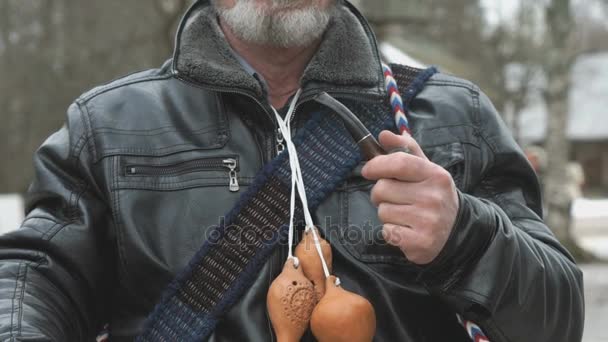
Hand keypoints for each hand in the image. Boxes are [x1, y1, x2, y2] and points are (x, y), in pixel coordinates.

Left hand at [361, 131, 458, 264]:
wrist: (455, 230)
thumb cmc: (433, 195)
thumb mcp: (425, 169)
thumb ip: (404, 150)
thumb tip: (383, 135)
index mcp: (435, 175)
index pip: (399, 163)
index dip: (377, 165)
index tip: (368, 170)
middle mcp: (434, 197)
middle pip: (382, 189)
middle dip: (381, 194)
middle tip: (395, 198)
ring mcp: (428, 221)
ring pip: (382, 211)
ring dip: (387, 213)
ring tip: (404, 214)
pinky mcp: (421, 243)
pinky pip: (387, 231)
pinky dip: (392, 231)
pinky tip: (406, 229)